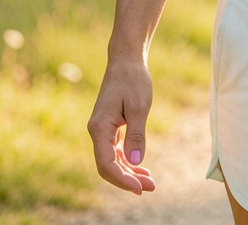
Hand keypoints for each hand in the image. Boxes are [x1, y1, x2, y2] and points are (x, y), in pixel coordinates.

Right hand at [87, 56, 156, 193]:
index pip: (107, 163)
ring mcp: (102, 130)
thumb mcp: (140, 106)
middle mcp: (97, 131)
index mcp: (100, 127)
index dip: (122, 179)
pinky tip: (141, 167)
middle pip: (108, 166)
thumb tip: (134, 162)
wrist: (126, 60)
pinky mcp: (110, 127)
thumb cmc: (133, 80)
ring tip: (149, 181)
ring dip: (129, 172)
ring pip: (112, 160)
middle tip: (150, 187)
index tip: (140, 188)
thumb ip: (136, 135)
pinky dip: (127, 161)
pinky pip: (115, 151)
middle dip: (127, 180)